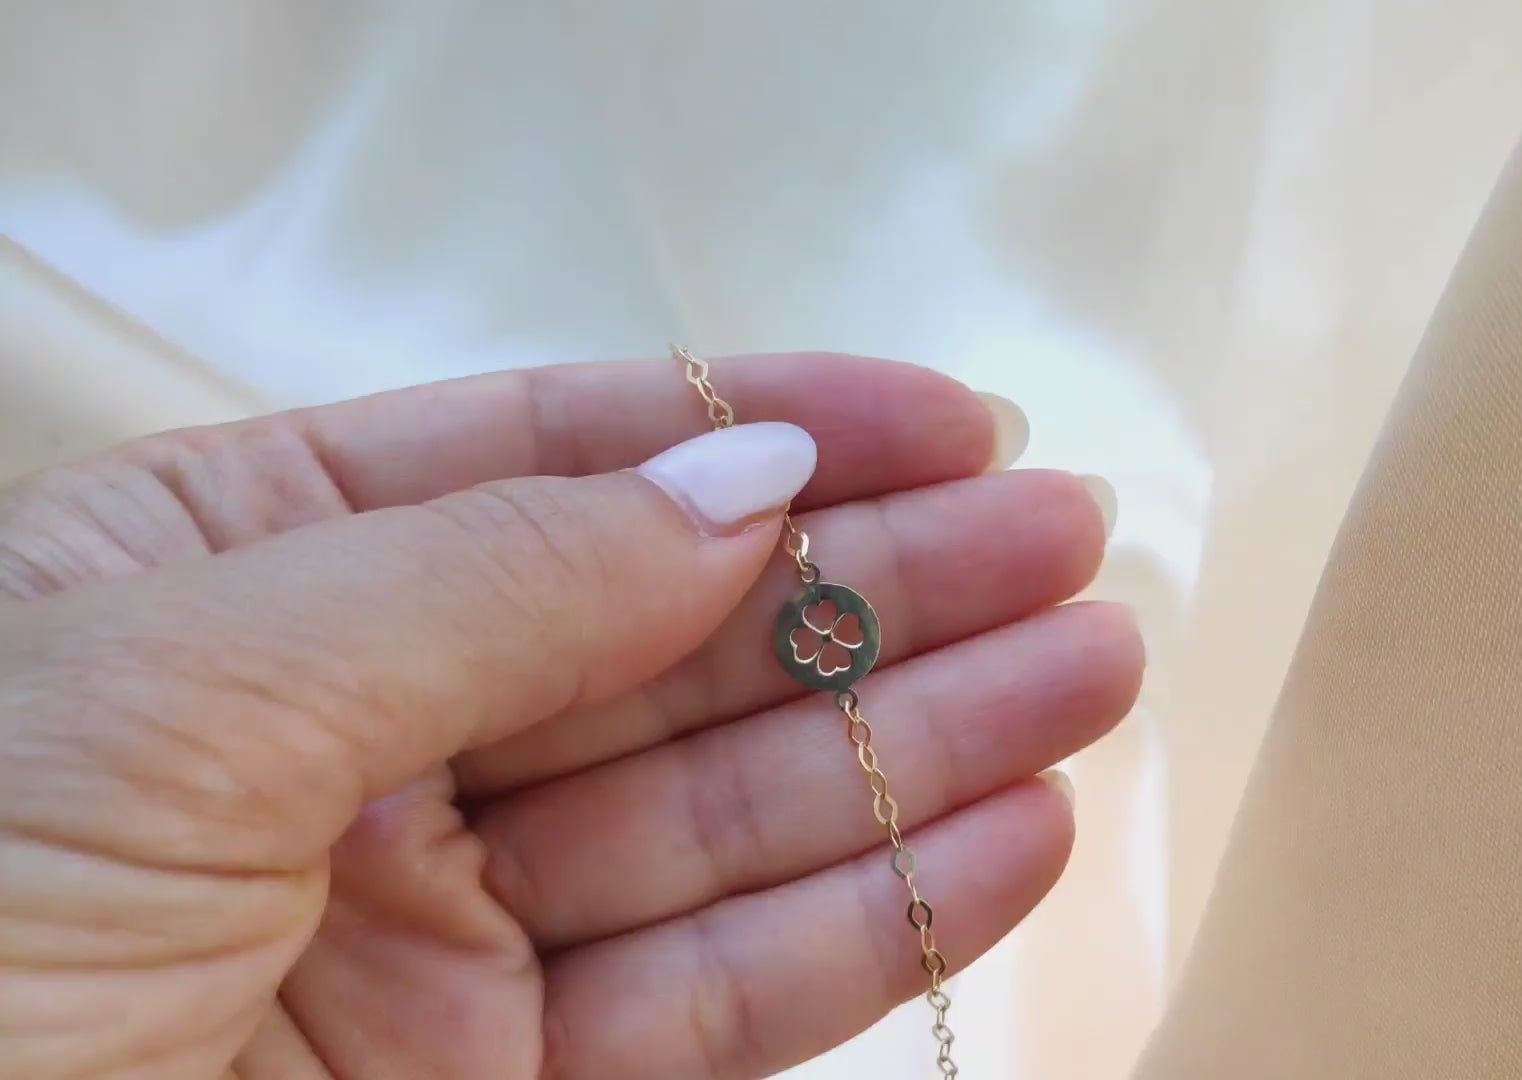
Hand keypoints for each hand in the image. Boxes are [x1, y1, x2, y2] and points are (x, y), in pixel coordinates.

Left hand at [0, 355, 1139, 1077]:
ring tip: (1091, 671)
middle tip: (1062, 537)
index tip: (938, 418)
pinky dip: (868, 919)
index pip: (540, 465)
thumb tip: (739, 483)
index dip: (753, 429)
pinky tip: (1002, 836)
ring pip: (718, 818)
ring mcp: (422, 937)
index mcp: (218, 584)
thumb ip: (483, 577)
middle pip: (665, 637)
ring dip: (917, 742)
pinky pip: (711, 999)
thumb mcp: (174, 692)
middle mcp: (334, 746)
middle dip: (874, 581)